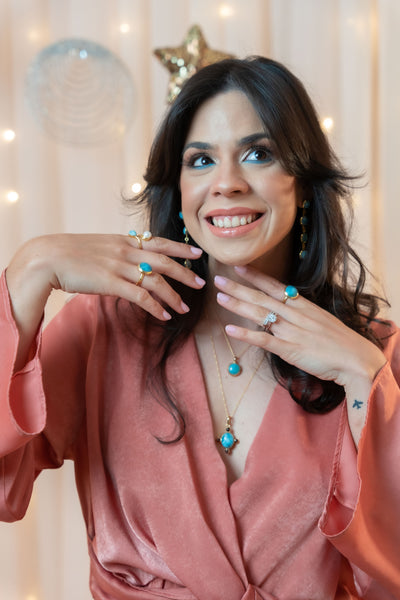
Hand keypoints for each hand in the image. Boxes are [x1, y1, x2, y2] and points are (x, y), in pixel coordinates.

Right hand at [6, 233, 204, 369]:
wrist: (47, 257)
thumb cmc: (69, 254)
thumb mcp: (98, 246)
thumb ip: (117, 253)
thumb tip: (130, 262)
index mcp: (124, 240)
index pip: (159, 242)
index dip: (180, 249)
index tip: (197, 254)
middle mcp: (125, 251)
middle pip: (164, 261)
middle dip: (185, 273)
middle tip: (201, 283)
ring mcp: (119, 266)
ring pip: (156, 281)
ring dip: (173, 296)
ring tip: (185, 309)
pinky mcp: (110, 283)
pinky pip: (140, 296)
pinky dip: (155, 307)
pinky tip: (164, 316)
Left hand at [214, 265, 385, 389]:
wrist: (356, 359)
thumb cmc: (340, 341)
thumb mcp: (321, 319)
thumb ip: (303, 313)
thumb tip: (288, 307)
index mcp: (303, 306)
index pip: (275, 286)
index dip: (255, 277)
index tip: (238, 267)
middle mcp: (295, 315)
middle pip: (262, 298)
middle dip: (238, 288)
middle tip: (218, 280)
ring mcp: (291, 331)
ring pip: (260, 315)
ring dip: (238, 305)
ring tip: (219, 298)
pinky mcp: (290, 350)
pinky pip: (264, 340)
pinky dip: (246, 334)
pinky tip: (230, 330)